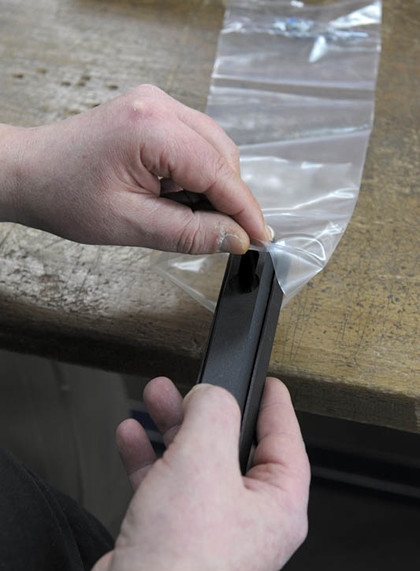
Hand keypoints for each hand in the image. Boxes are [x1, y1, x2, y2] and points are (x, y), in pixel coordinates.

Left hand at [0, 85, 270, 252]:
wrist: (31, 173)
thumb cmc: (65, 194)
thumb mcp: (130, 225)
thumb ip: (189, 233)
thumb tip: (235, 238)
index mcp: (151, 128)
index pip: (218, 171)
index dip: (244, 209)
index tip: (262, 238)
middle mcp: (158, 105)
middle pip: (222, 155)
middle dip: (229, 198)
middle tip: (225, 237)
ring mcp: (156, 104)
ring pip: (212, 149)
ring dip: (212, 187)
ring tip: (187, 217)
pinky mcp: (154, 113)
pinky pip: (194, 145)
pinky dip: (196, 175)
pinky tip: (178, 198)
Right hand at [76, 377, 309, 570]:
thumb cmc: (178, 561)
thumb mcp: (202, 461)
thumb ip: (213, 413)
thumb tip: (211, 395)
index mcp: (278, 505)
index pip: (285, 440)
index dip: (274, 404)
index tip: (266, 381)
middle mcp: (250, 517)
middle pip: (234, 446)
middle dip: (206, 412)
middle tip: (190, 387)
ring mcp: (212, 527)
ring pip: (198, 461)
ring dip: (174, 428)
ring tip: (155, 398)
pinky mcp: (177, 533)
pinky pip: (169, 483)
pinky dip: (151, 457)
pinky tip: (133, 437)